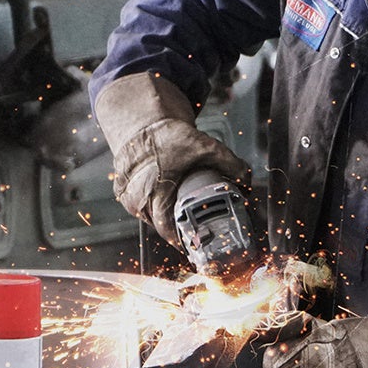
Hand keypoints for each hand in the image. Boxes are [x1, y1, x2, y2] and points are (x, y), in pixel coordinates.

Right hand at [93, 74, 249, 243]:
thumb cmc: (167, 136)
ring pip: (147, 217)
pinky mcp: (121, 190)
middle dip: (175, 227)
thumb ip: (230, 164)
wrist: (142, 123)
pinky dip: (149, 206)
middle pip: (159, 225)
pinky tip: (160, 199)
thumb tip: (246, 180)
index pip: (167, 230)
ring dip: (162, 216)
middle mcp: (137, 197)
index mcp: (156, 192)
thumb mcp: (205, 147)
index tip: (193, 245)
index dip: (182, 241)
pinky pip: (138, 206)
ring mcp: (127, 195)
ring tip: (175, 211)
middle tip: (190, 227)